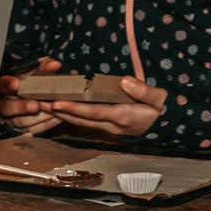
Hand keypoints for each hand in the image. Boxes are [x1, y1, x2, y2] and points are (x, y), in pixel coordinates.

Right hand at [0, 57, 62, 135]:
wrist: (42, 99)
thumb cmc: (37, 84)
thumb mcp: (39, 74)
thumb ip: (45, 69)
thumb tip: (53, 64)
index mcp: (7, 87)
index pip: (3, 85)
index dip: (8, 85)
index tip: (16, 84)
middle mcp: (6, 104)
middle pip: (7, 107)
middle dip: (22, 106)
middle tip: (36, 105)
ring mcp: (12, 119)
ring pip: (19, 121)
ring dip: (37, 117)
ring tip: (52, 111)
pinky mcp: (21, 131)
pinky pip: (31, 130)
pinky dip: (45, 125)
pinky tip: (57, 119)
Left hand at [46, 75, 165, 137]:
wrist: (168, 126)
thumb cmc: (163, 109)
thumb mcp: (159, 98)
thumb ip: (143, 90)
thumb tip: (123, 81)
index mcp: (124, 116)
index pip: (94, 112)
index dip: (75, 108)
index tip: (57, 102)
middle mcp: (113, 125)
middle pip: (82, 120)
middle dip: (61, 112)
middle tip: (41, 104)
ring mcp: (110, 129)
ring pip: (82, 123)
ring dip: (64, 116)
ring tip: (47, 107)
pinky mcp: (109, 127)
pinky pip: (87, 123)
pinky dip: (73, 117)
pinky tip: (63, 111)